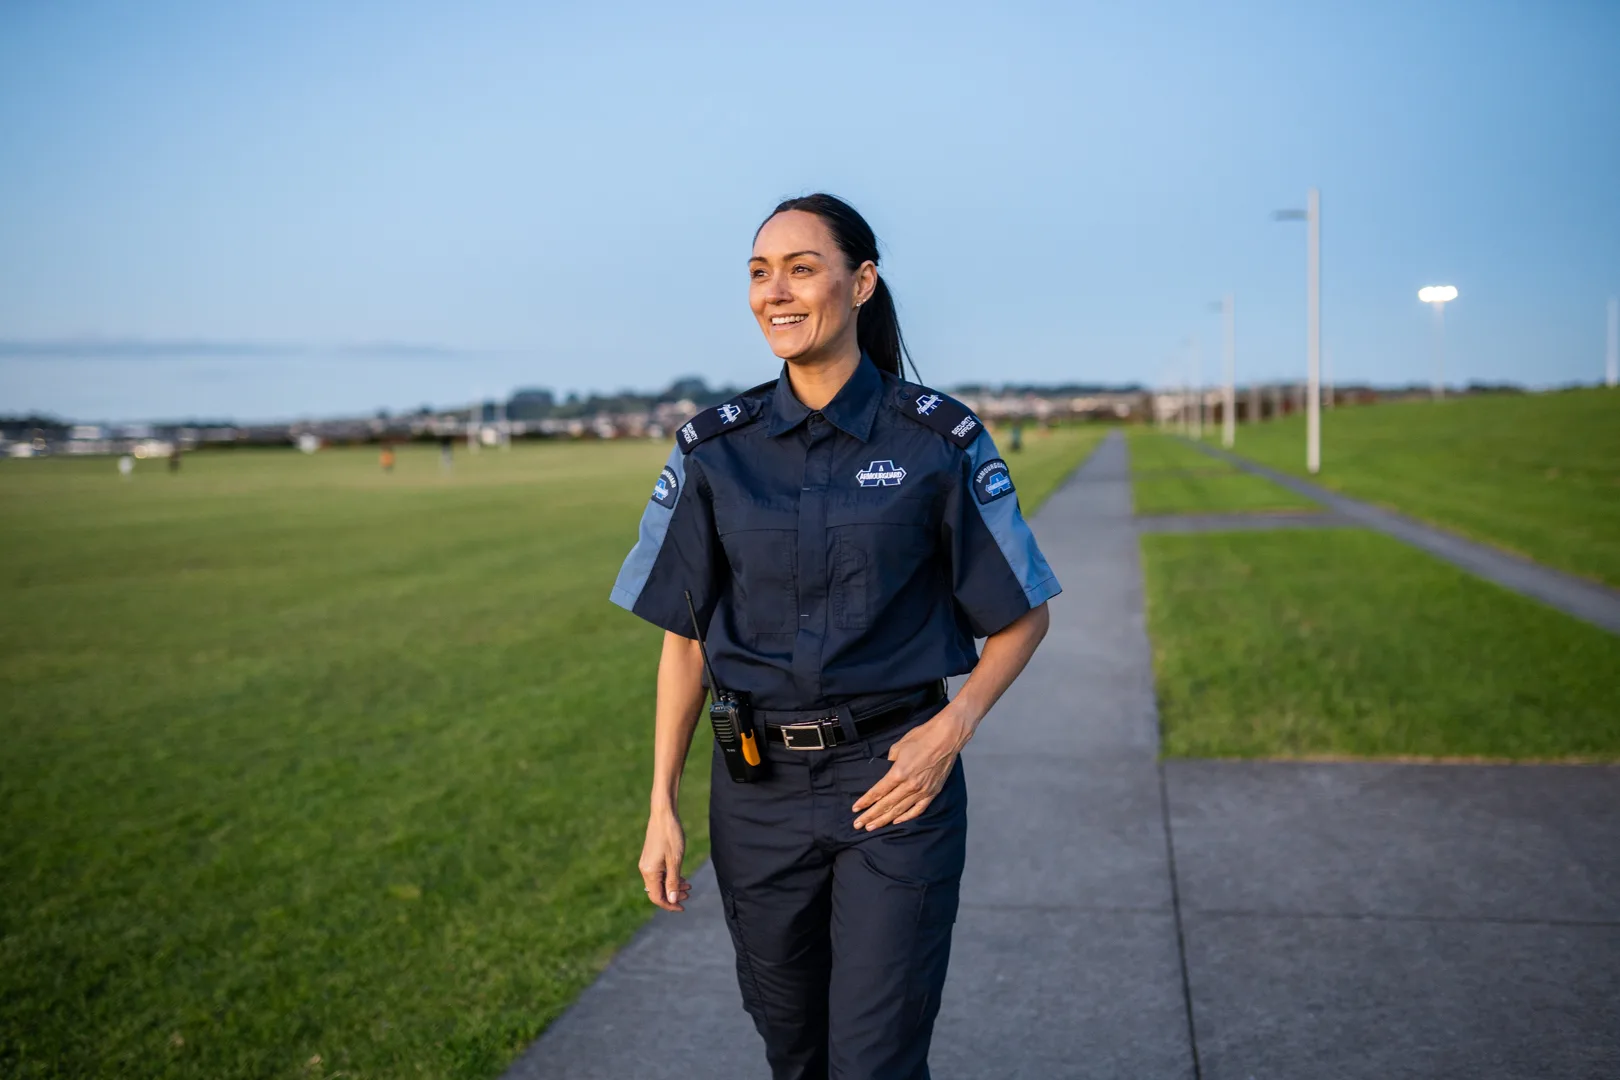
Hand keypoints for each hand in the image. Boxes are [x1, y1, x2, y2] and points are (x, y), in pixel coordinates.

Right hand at [638, 807, 691, 911]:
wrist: (664, 814)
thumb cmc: (671, 835)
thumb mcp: (675, 860)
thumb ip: (673, 881)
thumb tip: (672, 900)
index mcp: (649, 872)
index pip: (657, 897)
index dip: (669, 905)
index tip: (683, 908)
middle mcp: (645, 869)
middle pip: (658, 891)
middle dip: (673, 895)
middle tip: (689, 893)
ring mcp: (647, 863)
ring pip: (659, 882)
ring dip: (673, 886)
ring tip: (688, 885)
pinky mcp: (650, 857)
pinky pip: (659, 874)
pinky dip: (670, 877)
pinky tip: (681, 876)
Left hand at [852, 705, 972, 830]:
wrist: (947, 737)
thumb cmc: (922, 737)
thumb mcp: (898, 746)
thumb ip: (889, 762)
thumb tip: (885, 770)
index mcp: (899, 773)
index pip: (878, 791)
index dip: (865, 801)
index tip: (855, 809)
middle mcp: (909, 785)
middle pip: (886, 805)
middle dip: (870, 816)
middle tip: (858, 825)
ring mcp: (922, 791)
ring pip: (900, 810)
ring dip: (884, 820)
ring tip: (872, 827)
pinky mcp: (932, 792)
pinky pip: (917, 809)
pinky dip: (906, 817)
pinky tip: (896, 821)